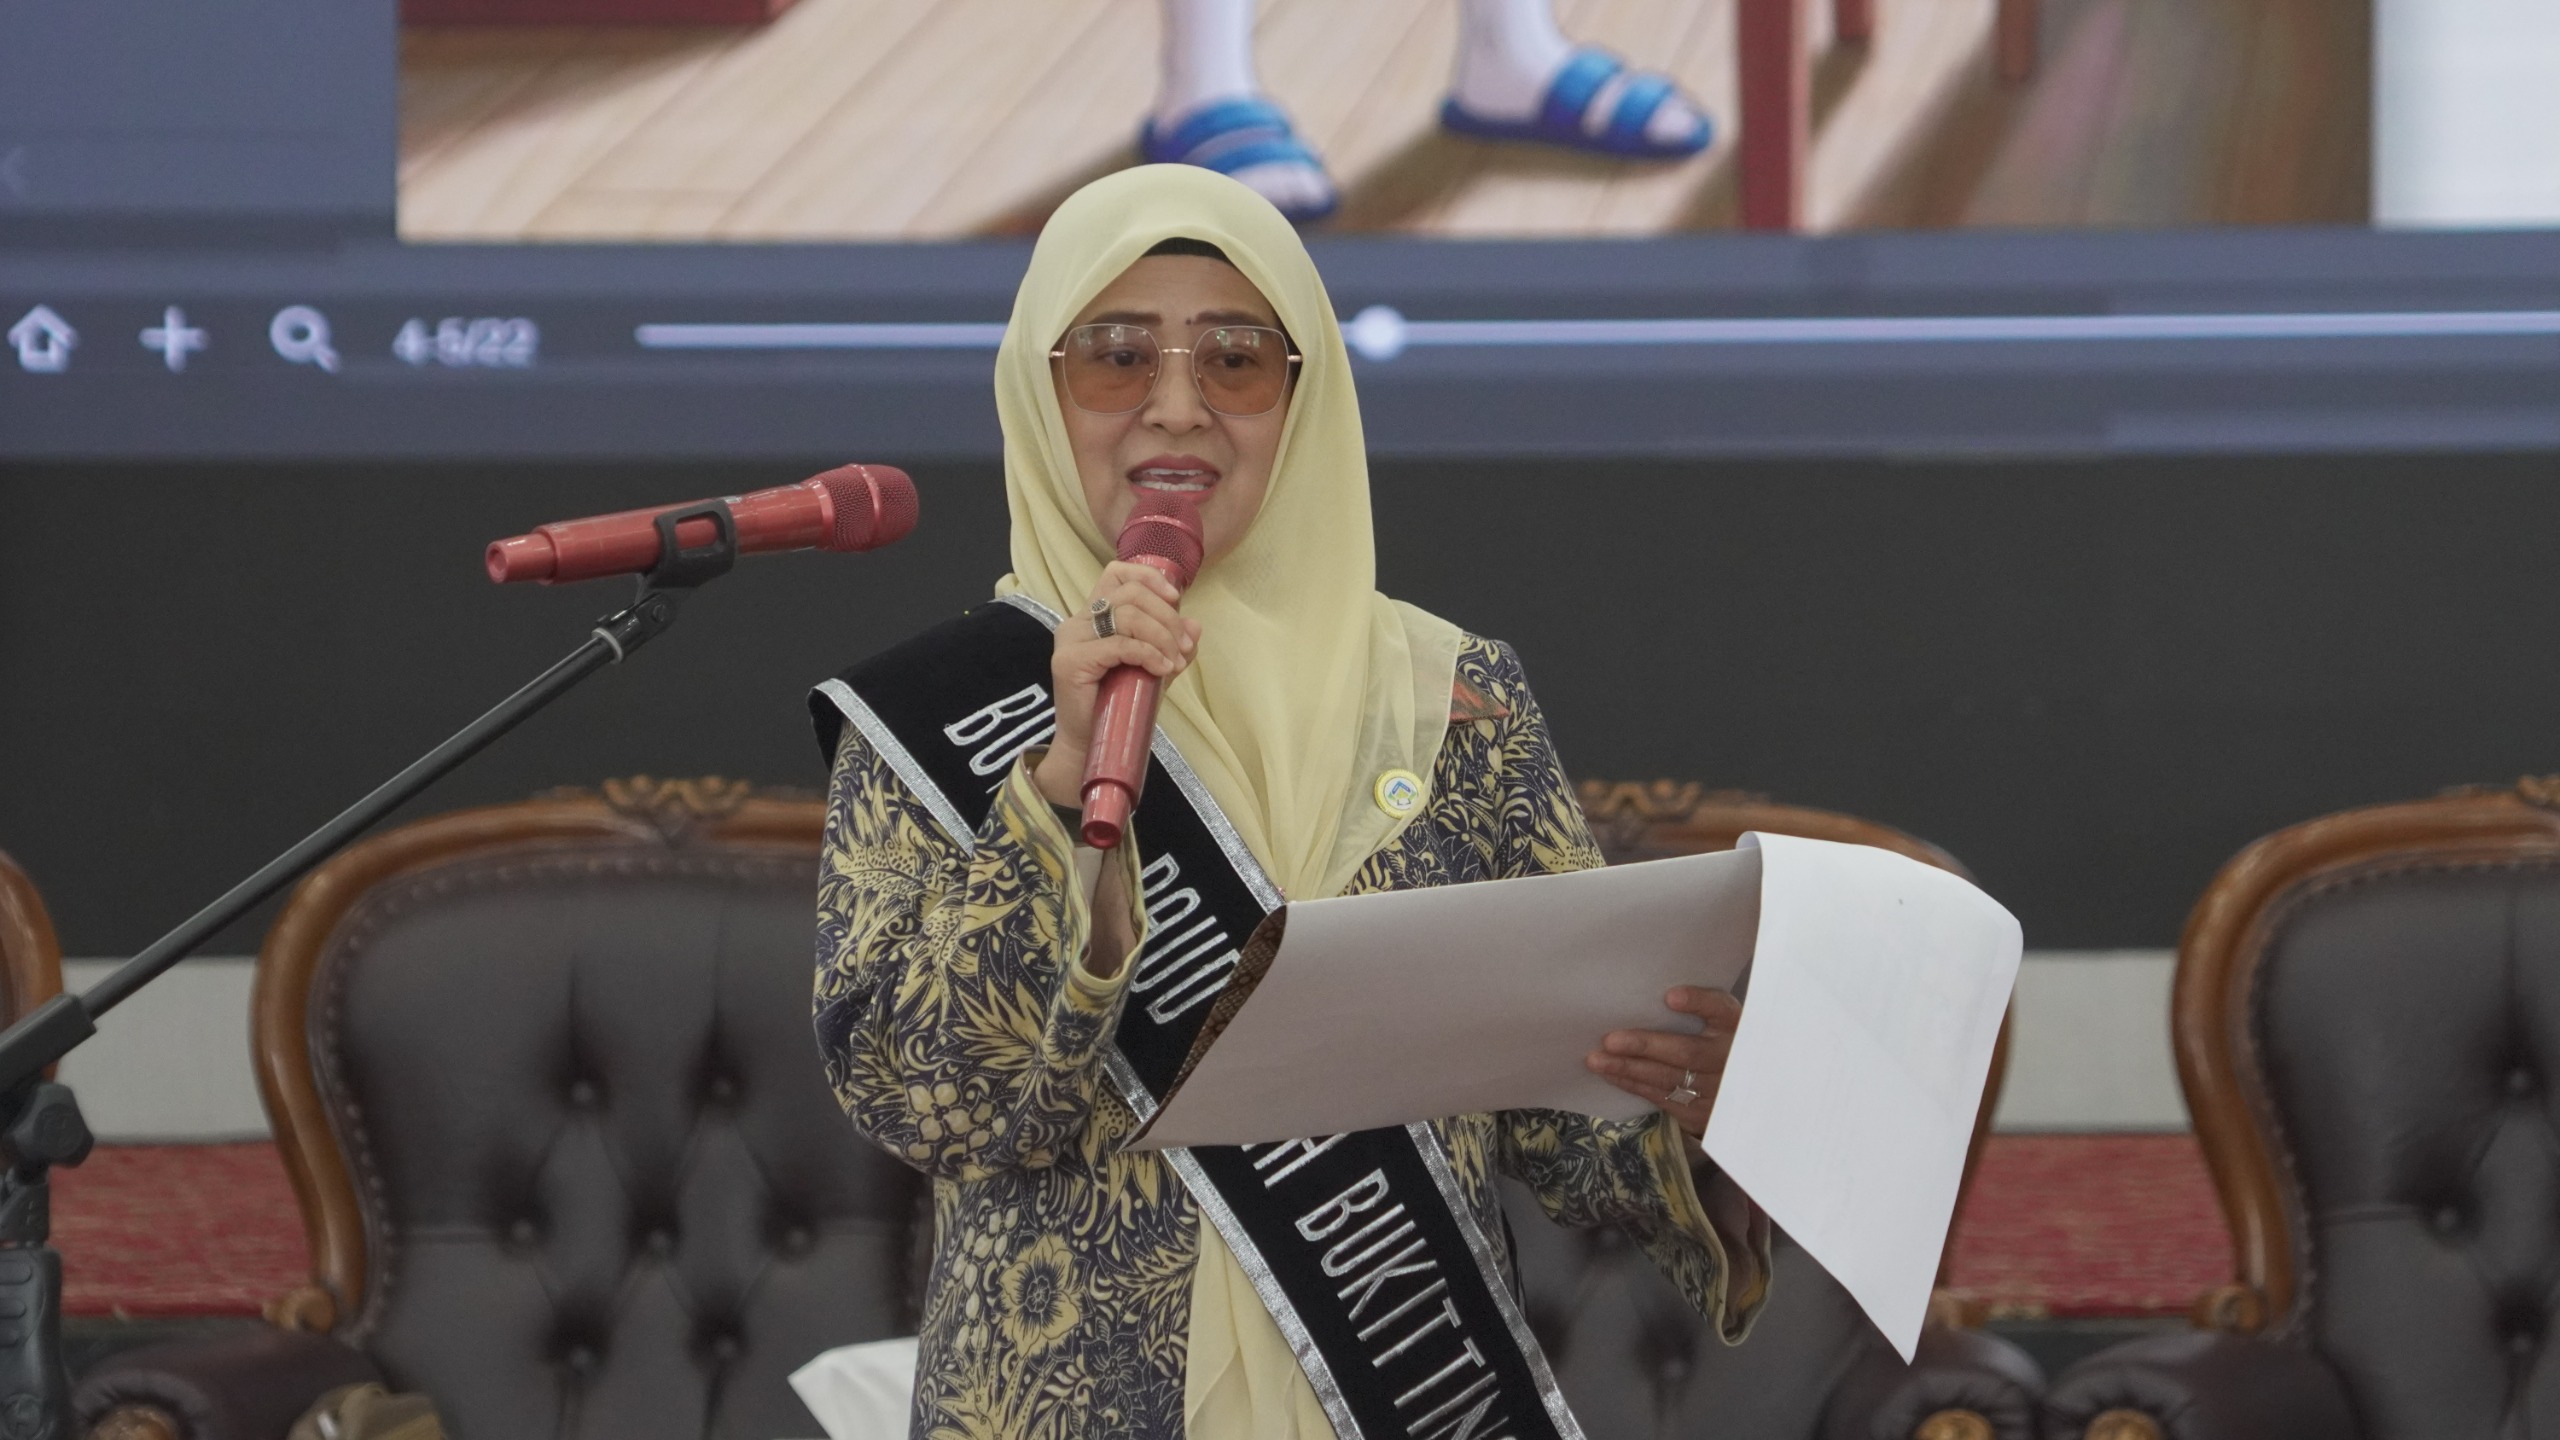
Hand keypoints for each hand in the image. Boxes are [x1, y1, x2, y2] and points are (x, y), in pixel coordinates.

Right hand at [1031, 562, 1200, 808]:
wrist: (1091, 746)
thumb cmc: (1120, 708)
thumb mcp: (1154, 670)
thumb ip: (1172, 645)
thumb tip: (1196, 625)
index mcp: (1092, 616)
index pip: (1116, 573)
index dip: (1150, 578)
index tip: (1176, 599)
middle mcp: (1077, 622)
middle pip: (1129, 593)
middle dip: (1167, 616)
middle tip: (1185, 646)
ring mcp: (1071, 639)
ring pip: (1126, 615)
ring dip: (1161, 636)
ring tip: (1174, 662)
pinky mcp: (1071, 661)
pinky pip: (1119, 644)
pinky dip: (1148, 653)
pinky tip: (1162, 669)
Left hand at [1585, 987, 1741, 1141]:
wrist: (1738, 1092)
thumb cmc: (1713, 1042)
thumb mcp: (1715, 1021)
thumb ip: (1694, 1009)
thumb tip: (1651, 997)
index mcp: (1735, 1026)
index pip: (1721, 1009)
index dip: (1698, 1002)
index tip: (1671, 997)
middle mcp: (1729, 1058)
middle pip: (1688, 1052)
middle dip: (1646, 1046)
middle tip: (1610, 1040)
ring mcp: (1717, 1091)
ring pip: (1669, 1079)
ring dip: (1630, 1069)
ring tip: (1597, 1060)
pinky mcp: (1701, 1114)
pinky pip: (1662, 1098)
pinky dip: (1633, 1085)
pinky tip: (1611, 1075)